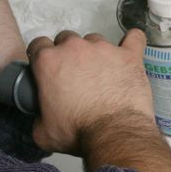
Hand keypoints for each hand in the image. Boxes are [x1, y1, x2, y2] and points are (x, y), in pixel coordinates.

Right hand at [27, 30, 156, 154]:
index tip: (48, 66)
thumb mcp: (43, 132)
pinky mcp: (128, 55)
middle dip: (69, 54)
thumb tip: (40, 120)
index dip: (42, 56)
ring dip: (95, 52)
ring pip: (95, 40)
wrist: (113, 133)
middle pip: (67, 39)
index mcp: (49, 62)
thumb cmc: (79, 131)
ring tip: (101, 71)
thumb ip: (37, 119)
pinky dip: (131, 42)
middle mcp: (74, 48)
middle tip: (75, 74)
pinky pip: (134, 38)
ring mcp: (103, 49)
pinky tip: (129, 49)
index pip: (39, 45)